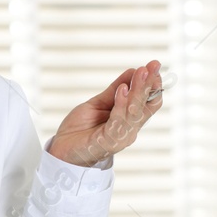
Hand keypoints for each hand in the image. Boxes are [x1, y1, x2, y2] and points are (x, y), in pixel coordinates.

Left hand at [47, 61, 163, 166]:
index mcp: (129, 121)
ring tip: (139, 72)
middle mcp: (129, 130)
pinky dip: (121, 105)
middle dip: (149, 83)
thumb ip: (114, 91)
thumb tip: (133, 71)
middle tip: (152, 65)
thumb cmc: (80, 130)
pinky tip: (122, 89)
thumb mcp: (97, 104)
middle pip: (145, 105)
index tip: (154, 65)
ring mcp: (120, 137)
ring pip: (134, 112)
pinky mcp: (108, 142)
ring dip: (137, 90)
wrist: (61, 151)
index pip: (149, 102)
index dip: (153, 84)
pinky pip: (118, 122)